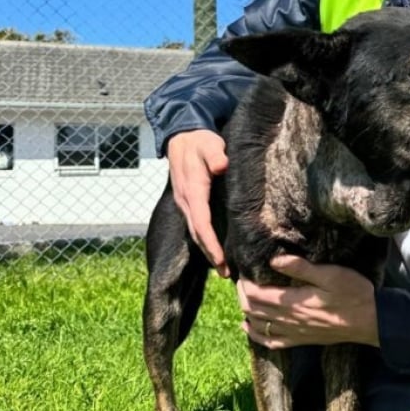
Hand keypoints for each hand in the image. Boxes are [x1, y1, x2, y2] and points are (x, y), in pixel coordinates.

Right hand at [167, 129, 229, 276]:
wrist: (182, 135)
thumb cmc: (200, 141)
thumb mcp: (209, 143)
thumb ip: (215, 154)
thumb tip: (221, 165)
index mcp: (192, 191)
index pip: (201, 223)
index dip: (210, 243)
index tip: (221, 260)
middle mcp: (185, 201)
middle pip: (197, 234)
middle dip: (210, 255)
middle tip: (227, 274)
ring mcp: (185, 203)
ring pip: (195, 232)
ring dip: (207, 250)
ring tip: (223, 269)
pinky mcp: (189, 202)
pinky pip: (196, 225)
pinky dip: (205, 240)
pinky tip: (216, 249)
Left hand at [237, 255, 379, 349]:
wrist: (370, 320)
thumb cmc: (353, 293)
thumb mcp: (330, 274)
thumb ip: (301, 268)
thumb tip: (273, 260)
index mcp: (294, 302)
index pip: (256, 294)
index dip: (244, 283)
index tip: (244, 271)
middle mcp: (289, 320)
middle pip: (252, 309)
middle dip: (241, 295)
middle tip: (242, 281)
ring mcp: (294, 332)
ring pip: (258, 325)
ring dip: (246, 311)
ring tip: (245, 297)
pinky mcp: (301, 340)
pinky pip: (271, 342)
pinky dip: (256, 335)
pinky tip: (250, 327)